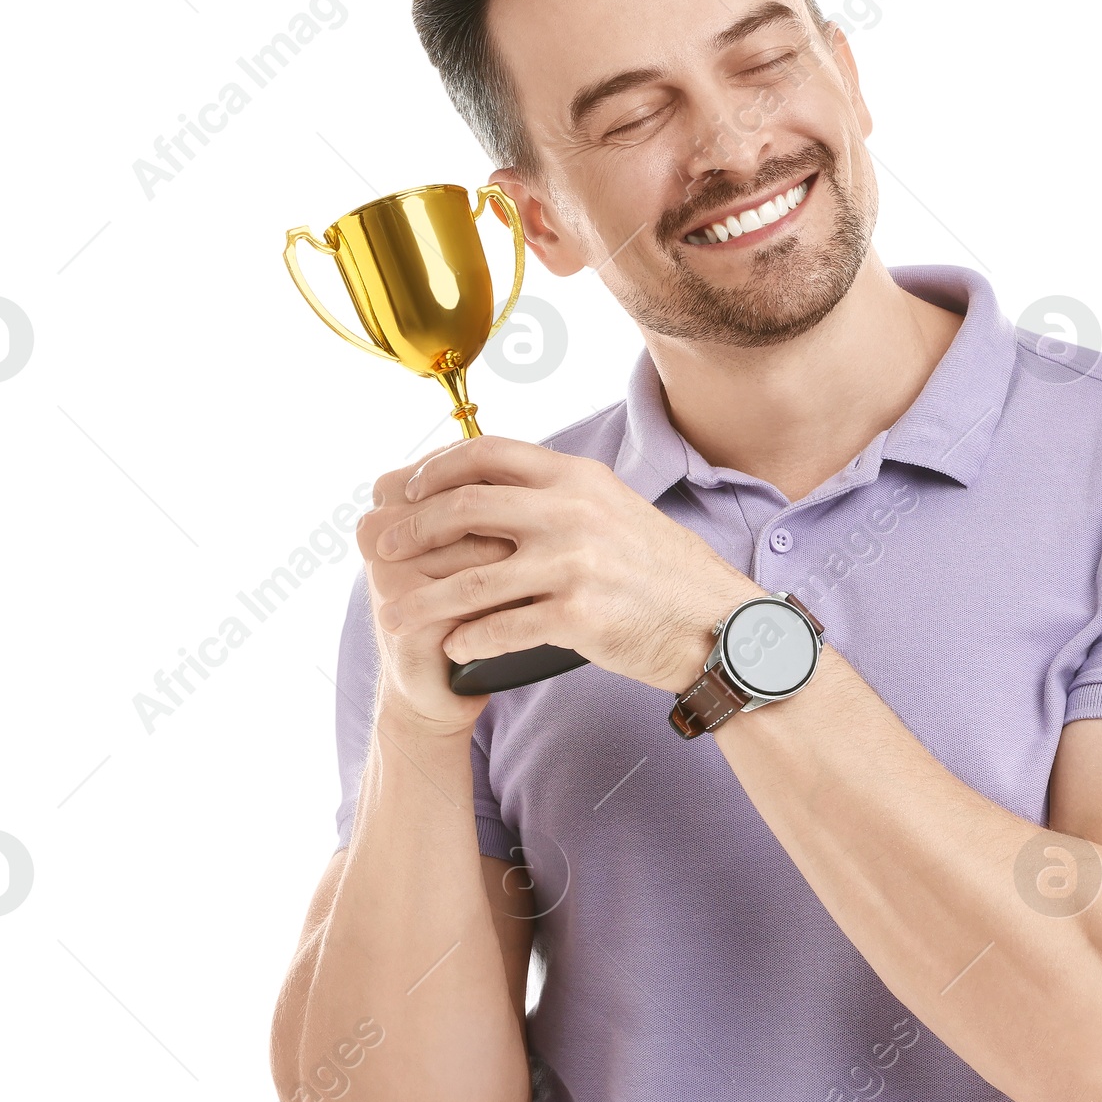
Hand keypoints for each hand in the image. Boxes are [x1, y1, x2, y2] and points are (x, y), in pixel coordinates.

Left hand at [369, 435, 755, 698]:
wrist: (718, 626)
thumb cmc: (665, 574)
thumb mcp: (617, 511)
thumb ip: (563, 496)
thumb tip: (501, 488)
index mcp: (578, 478)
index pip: (486, 453)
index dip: (434, 468)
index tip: (407, 488)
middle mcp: (572, 512)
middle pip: (462, 508)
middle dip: (411, 529)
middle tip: (384, 547)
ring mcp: (574, 564)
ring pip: (470, 580)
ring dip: (423, 600)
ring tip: (394, 616)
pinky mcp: (578, 616)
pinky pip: (500, 628)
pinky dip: (470, 640)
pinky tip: (455, 648)